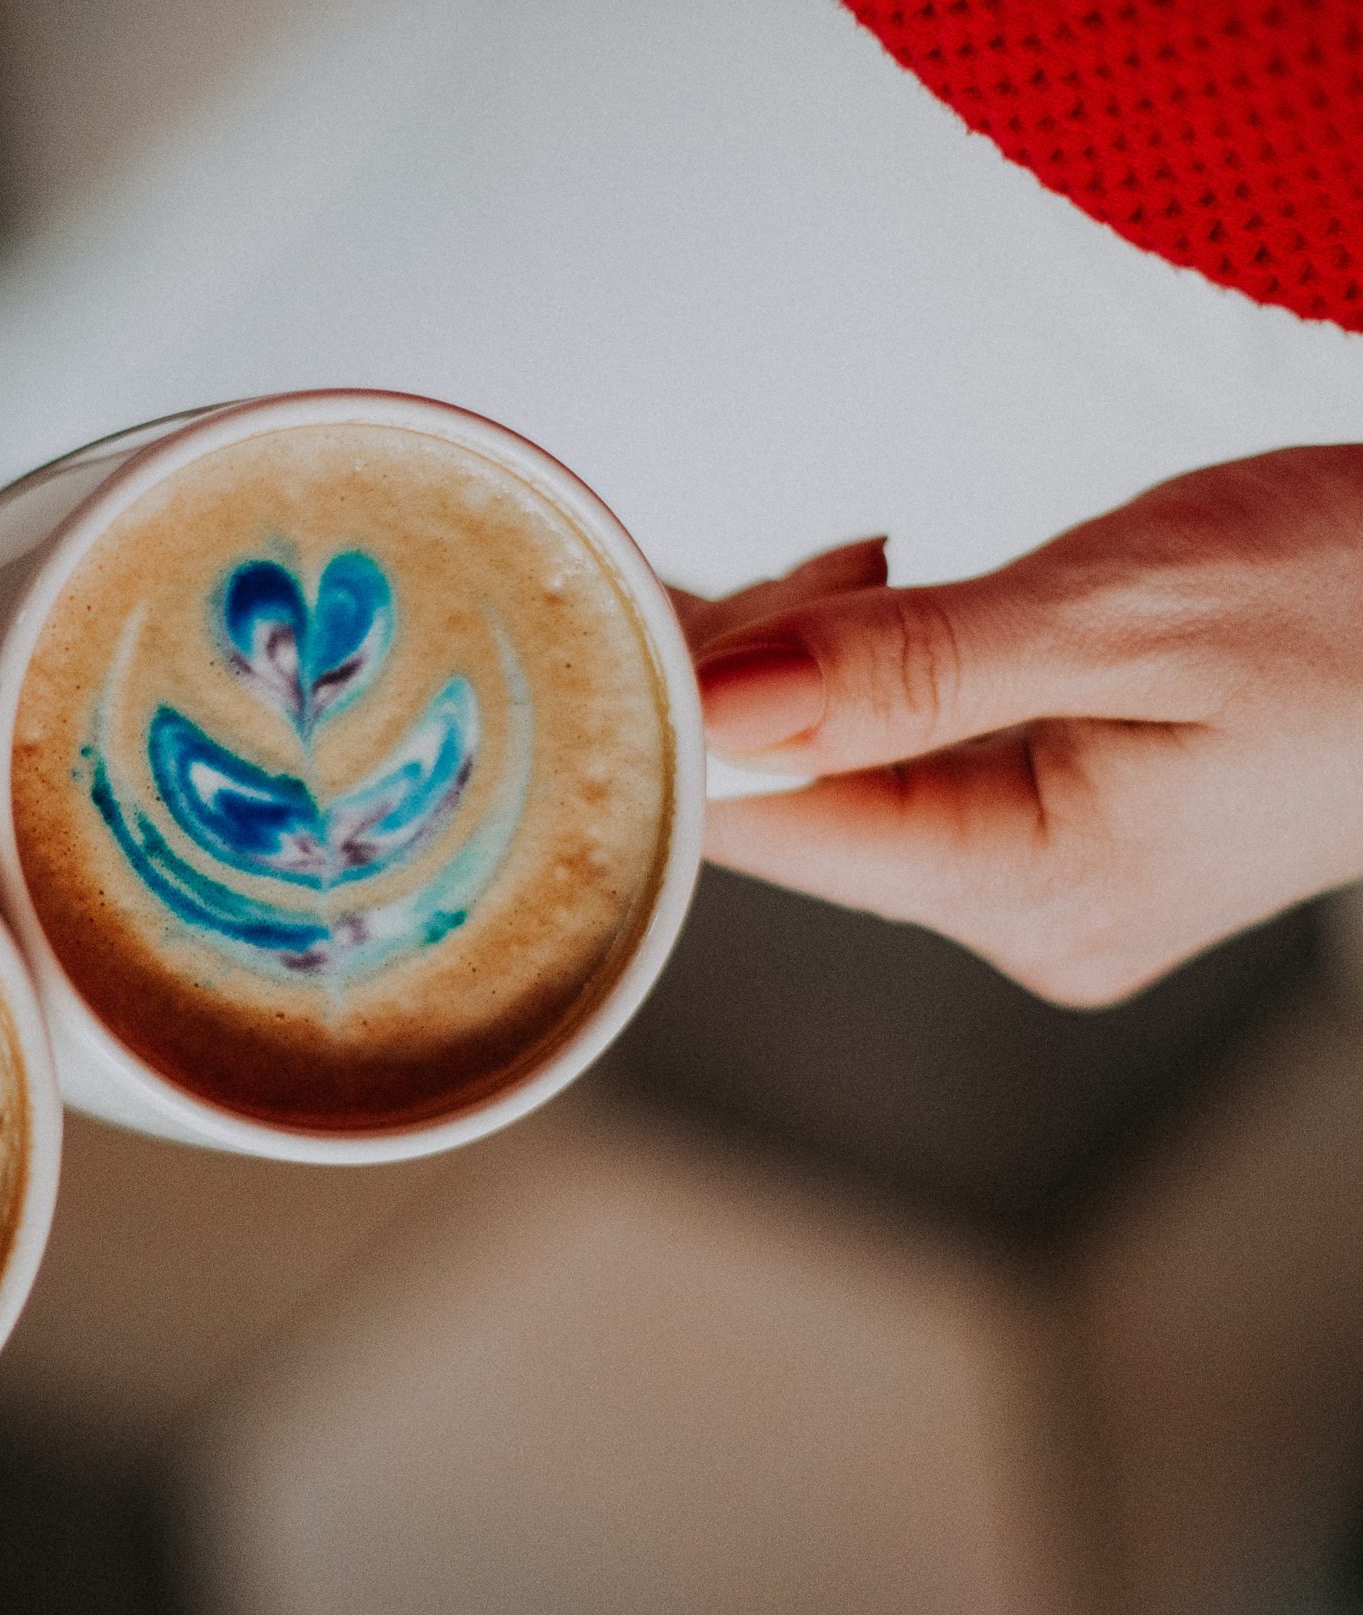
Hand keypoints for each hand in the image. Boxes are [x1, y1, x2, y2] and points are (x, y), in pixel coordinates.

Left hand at [679, 447, 1362, 1005]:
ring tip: (879, 562)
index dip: (676, 709)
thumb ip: (910, 664)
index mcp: (1040, 889)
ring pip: (838, 773)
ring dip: (814, 659)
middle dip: (755, 671)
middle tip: (824, 554)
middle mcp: (1028, 918)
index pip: (768, 824)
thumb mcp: (1132, 606)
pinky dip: (869, 673)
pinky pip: (901, 758)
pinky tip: (894, 598)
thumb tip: (719, 700)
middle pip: (793, 804)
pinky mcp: (1055, 833)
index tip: (624, 597)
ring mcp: (1041, 884)